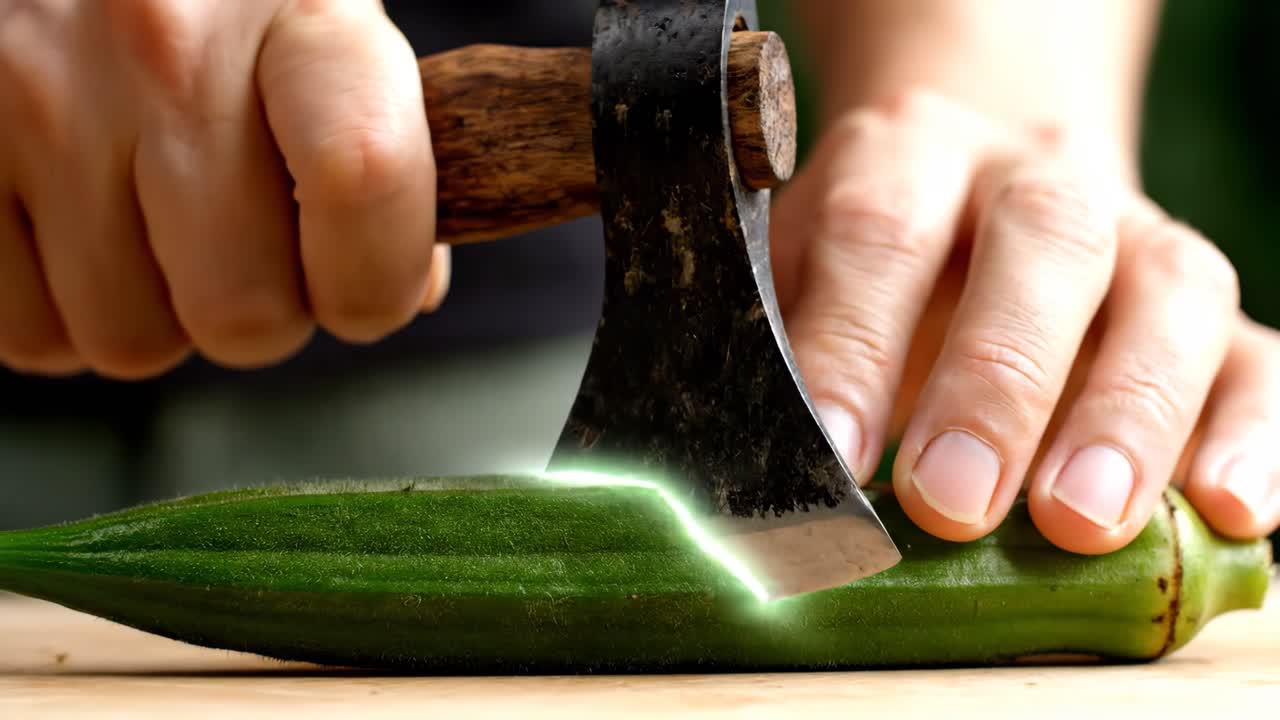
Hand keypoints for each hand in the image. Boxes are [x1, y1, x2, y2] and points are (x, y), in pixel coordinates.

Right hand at [0, 0, 448, 378]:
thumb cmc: (224, 5)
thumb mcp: (325, 30)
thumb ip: (378, 149)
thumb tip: (402, 289)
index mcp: (297, 6)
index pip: (365, 174)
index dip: (377, 280)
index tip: (367, 291)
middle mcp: (161, 47)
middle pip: (245, 314)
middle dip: (260, 311)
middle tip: (246, 246)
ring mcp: (38, 98)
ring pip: (131, 342)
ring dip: (159, 312)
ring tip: (155, 221)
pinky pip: (33, 336)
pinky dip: (66, 310)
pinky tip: (84, 227)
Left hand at [772, 89, 1279, 550]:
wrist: (986, 178)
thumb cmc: (874, 253)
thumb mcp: (803, 267)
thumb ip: (782, 344)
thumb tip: (749, 469)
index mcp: (910, 156)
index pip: (880, 230)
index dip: (854, 341)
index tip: (832, 451)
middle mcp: (1036, 179)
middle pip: (1040, 246)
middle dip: (996, 379)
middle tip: (952, 500)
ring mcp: (1138, 236)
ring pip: (1166, 294)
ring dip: (1130, 412)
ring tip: (1083, 520)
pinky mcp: (1210, 310)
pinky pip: (1256, 356)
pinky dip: (1255, 432)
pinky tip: (1232, 508)